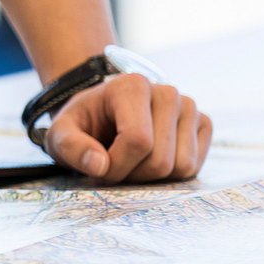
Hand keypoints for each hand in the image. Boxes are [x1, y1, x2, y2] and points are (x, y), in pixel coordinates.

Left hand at [42, 74, 212, 182]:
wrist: (101, 114)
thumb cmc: (82, 125)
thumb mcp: (60, 134)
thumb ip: (71, 148)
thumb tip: (100, 166)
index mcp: (132, 86)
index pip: (138, 141)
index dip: (117, 166)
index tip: (99, 167)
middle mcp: (167, 92)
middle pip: (161, 161)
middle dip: (133, 175)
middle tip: (114, 164)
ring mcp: (189, 107)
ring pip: (182, 167)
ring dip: (152, 177)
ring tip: (131, 160)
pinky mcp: (202, 124)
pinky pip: (195, 167)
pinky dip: (172, 174)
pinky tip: (152, 157)